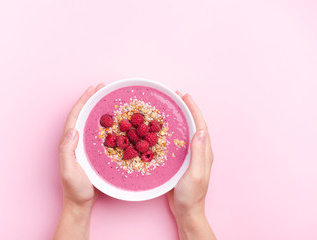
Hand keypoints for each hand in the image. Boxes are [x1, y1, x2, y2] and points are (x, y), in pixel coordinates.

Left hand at [54, 84, 103, 239]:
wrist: (81, 203)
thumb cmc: (75, 189)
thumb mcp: (68, 171)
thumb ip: (67, 151)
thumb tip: (72, 130)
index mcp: (68, 143)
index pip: (75, 116)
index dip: (83, 102)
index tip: (92, 90)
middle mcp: (75, 141)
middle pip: (82, 115)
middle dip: (90, 100)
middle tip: (101, 88)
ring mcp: (84, 146)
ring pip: (90, 122)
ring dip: (97, 109)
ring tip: (107, 98)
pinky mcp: (92, 152)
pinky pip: (98, 133)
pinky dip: (105, 123)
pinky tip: (113, 121)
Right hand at [167, 91, 215, 239]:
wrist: (186, 210)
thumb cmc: (192, 195)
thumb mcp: (195, 174)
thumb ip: (199, 153)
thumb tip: (200, 131)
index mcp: (204, 152)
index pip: (200, 125)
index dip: (193, 109)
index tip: (185, 96)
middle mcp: (199, 151)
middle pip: (193, 124)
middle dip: (187, 109)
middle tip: (176, 96)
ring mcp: (190, 155)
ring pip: (185, 131)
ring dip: (179, 118)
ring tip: (170, 107)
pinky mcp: (181, 161)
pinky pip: (177, 141)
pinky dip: (172, 131)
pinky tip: (162, 129)